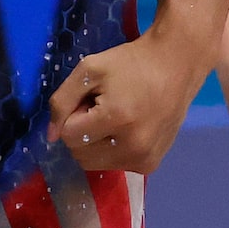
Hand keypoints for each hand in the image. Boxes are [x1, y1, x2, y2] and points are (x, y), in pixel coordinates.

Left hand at [46, 26, 206, 174]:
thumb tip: (51, 137)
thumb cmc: (132, 62)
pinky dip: (112, 150)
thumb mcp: (90, 68)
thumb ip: (62, 101)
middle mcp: (132, 146)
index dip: (74, 113)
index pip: (69, 135)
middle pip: (80, 154)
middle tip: (102, 106)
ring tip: (115, 117)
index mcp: (117, 118)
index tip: (91, 97)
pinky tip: (128, 128)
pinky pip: (115, 165)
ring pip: (95, 163)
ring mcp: (144, 159)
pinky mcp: (151, 164)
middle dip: (82, 131)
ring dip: (95, 143)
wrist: (177, 64)